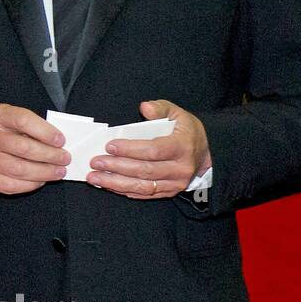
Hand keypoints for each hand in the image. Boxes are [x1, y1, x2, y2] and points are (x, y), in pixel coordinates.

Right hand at [0, 103, 68, 194]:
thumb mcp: (10, 119)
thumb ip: (30, 126)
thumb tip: (58, 143)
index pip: (23, 121)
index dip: (45, 132)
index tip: (60, 140)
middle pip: (23, 148)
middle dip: (49, 155)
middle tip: (64, 158)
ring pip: (19, 169)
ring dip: (44, 172)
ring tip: (58, 172)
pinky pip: (11, 185)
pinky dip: (30, 184)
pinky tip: (41, 180)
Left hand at [88, 99, 210, 198]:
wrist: (207, 154)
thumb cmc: (187, 132)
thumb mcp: (178, 114)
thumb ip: (161, 108)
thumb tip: (144, 107)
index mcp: (182, 147)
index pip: (153, 151)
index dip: (130, 149)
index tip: (109, 146)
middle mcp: (180, 168)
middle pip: (144, 170)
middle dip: (116, 167)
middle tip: (95, 162)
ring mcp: (174, 183)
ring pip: (142, 186)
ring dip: (115, 183)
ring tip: (94, 177)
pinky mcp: (168, 192)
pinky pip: (143, 194)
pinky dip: (123, 191)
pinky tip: (107, 185)